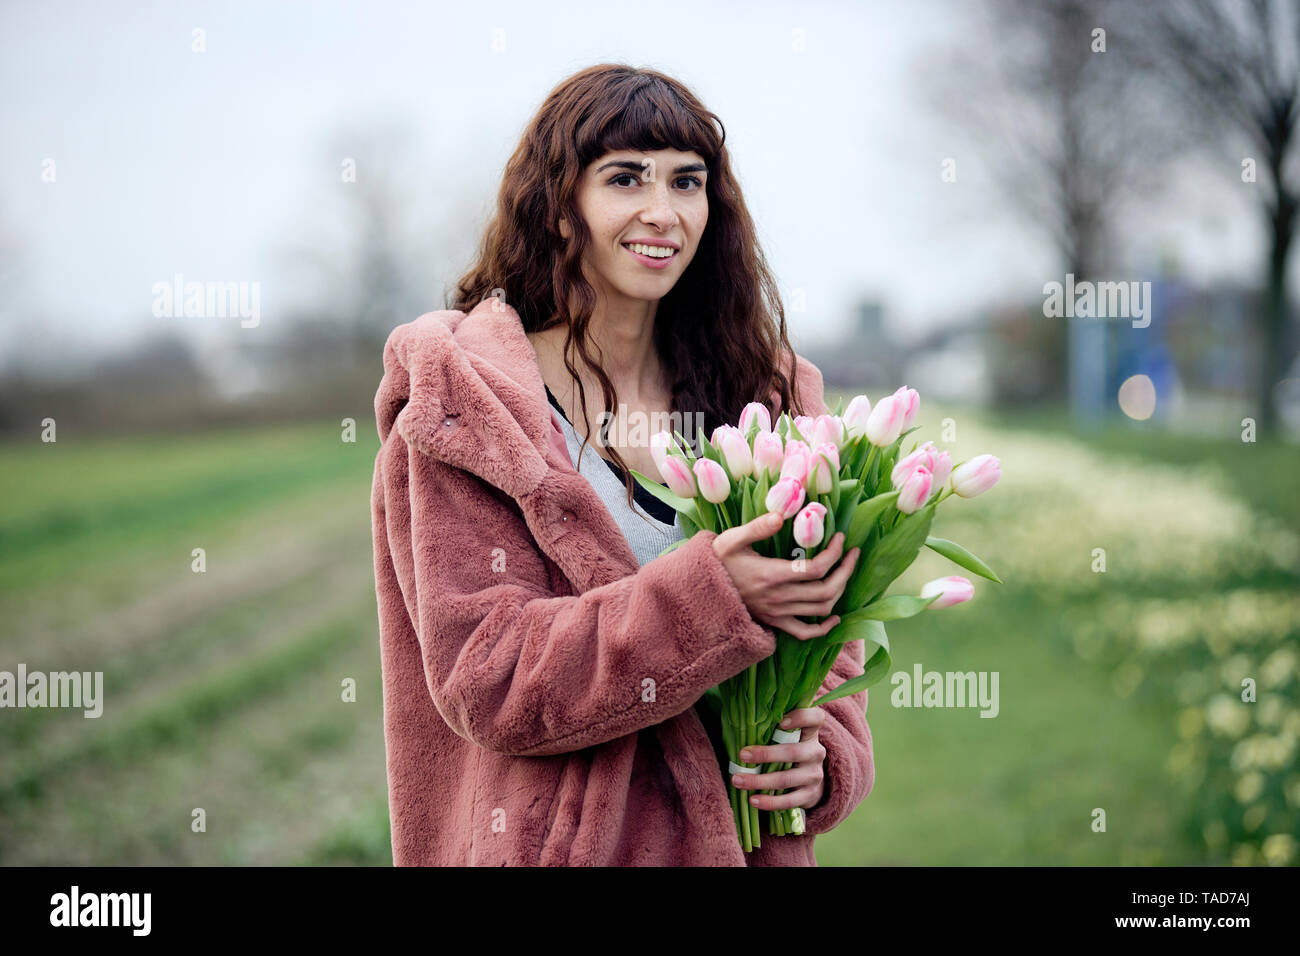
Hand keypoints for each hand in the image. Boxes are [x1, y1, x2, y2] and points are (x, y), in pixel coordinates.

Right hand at [712, 511, 859, 639]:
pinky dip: (824, 628)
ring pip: (821, 609)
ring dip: (840, 591)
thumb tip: (781, 515)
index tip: (840, 538)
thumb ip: (757, 527)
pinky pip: (805, 632)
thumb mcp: (732, 540)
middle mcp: (779, 597)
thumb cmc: (718, 563)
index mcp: (772, 574)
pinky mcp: (775, 623)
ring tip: (845, 572)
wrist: (702, 593)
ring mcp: (778, 613)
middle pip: (826, 590)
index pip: (816, 568)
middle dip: (846, 571)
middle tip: (852, 554)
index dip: (835, 553)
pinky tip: (834, 616)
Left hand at [731, 707, 826, 810]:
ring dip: (759, 781)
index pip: (815, 718)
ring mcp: (813, 775)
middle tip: (742, 755)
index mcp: (810, 733)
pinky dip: (769, 802)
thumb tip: (740, 722)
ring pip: (786, 779)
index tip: (780, 722)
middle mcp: (815, 752)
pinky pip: (789, 801)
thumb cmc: (790, 750)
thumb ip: (773, 729)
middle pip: (793, 752)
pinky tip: (753, 800)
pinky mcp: (809, 795)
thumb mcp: (789, 737)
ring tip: (737, 780)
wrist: (811, 781)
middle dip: (765, 754)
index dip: (801, 718)